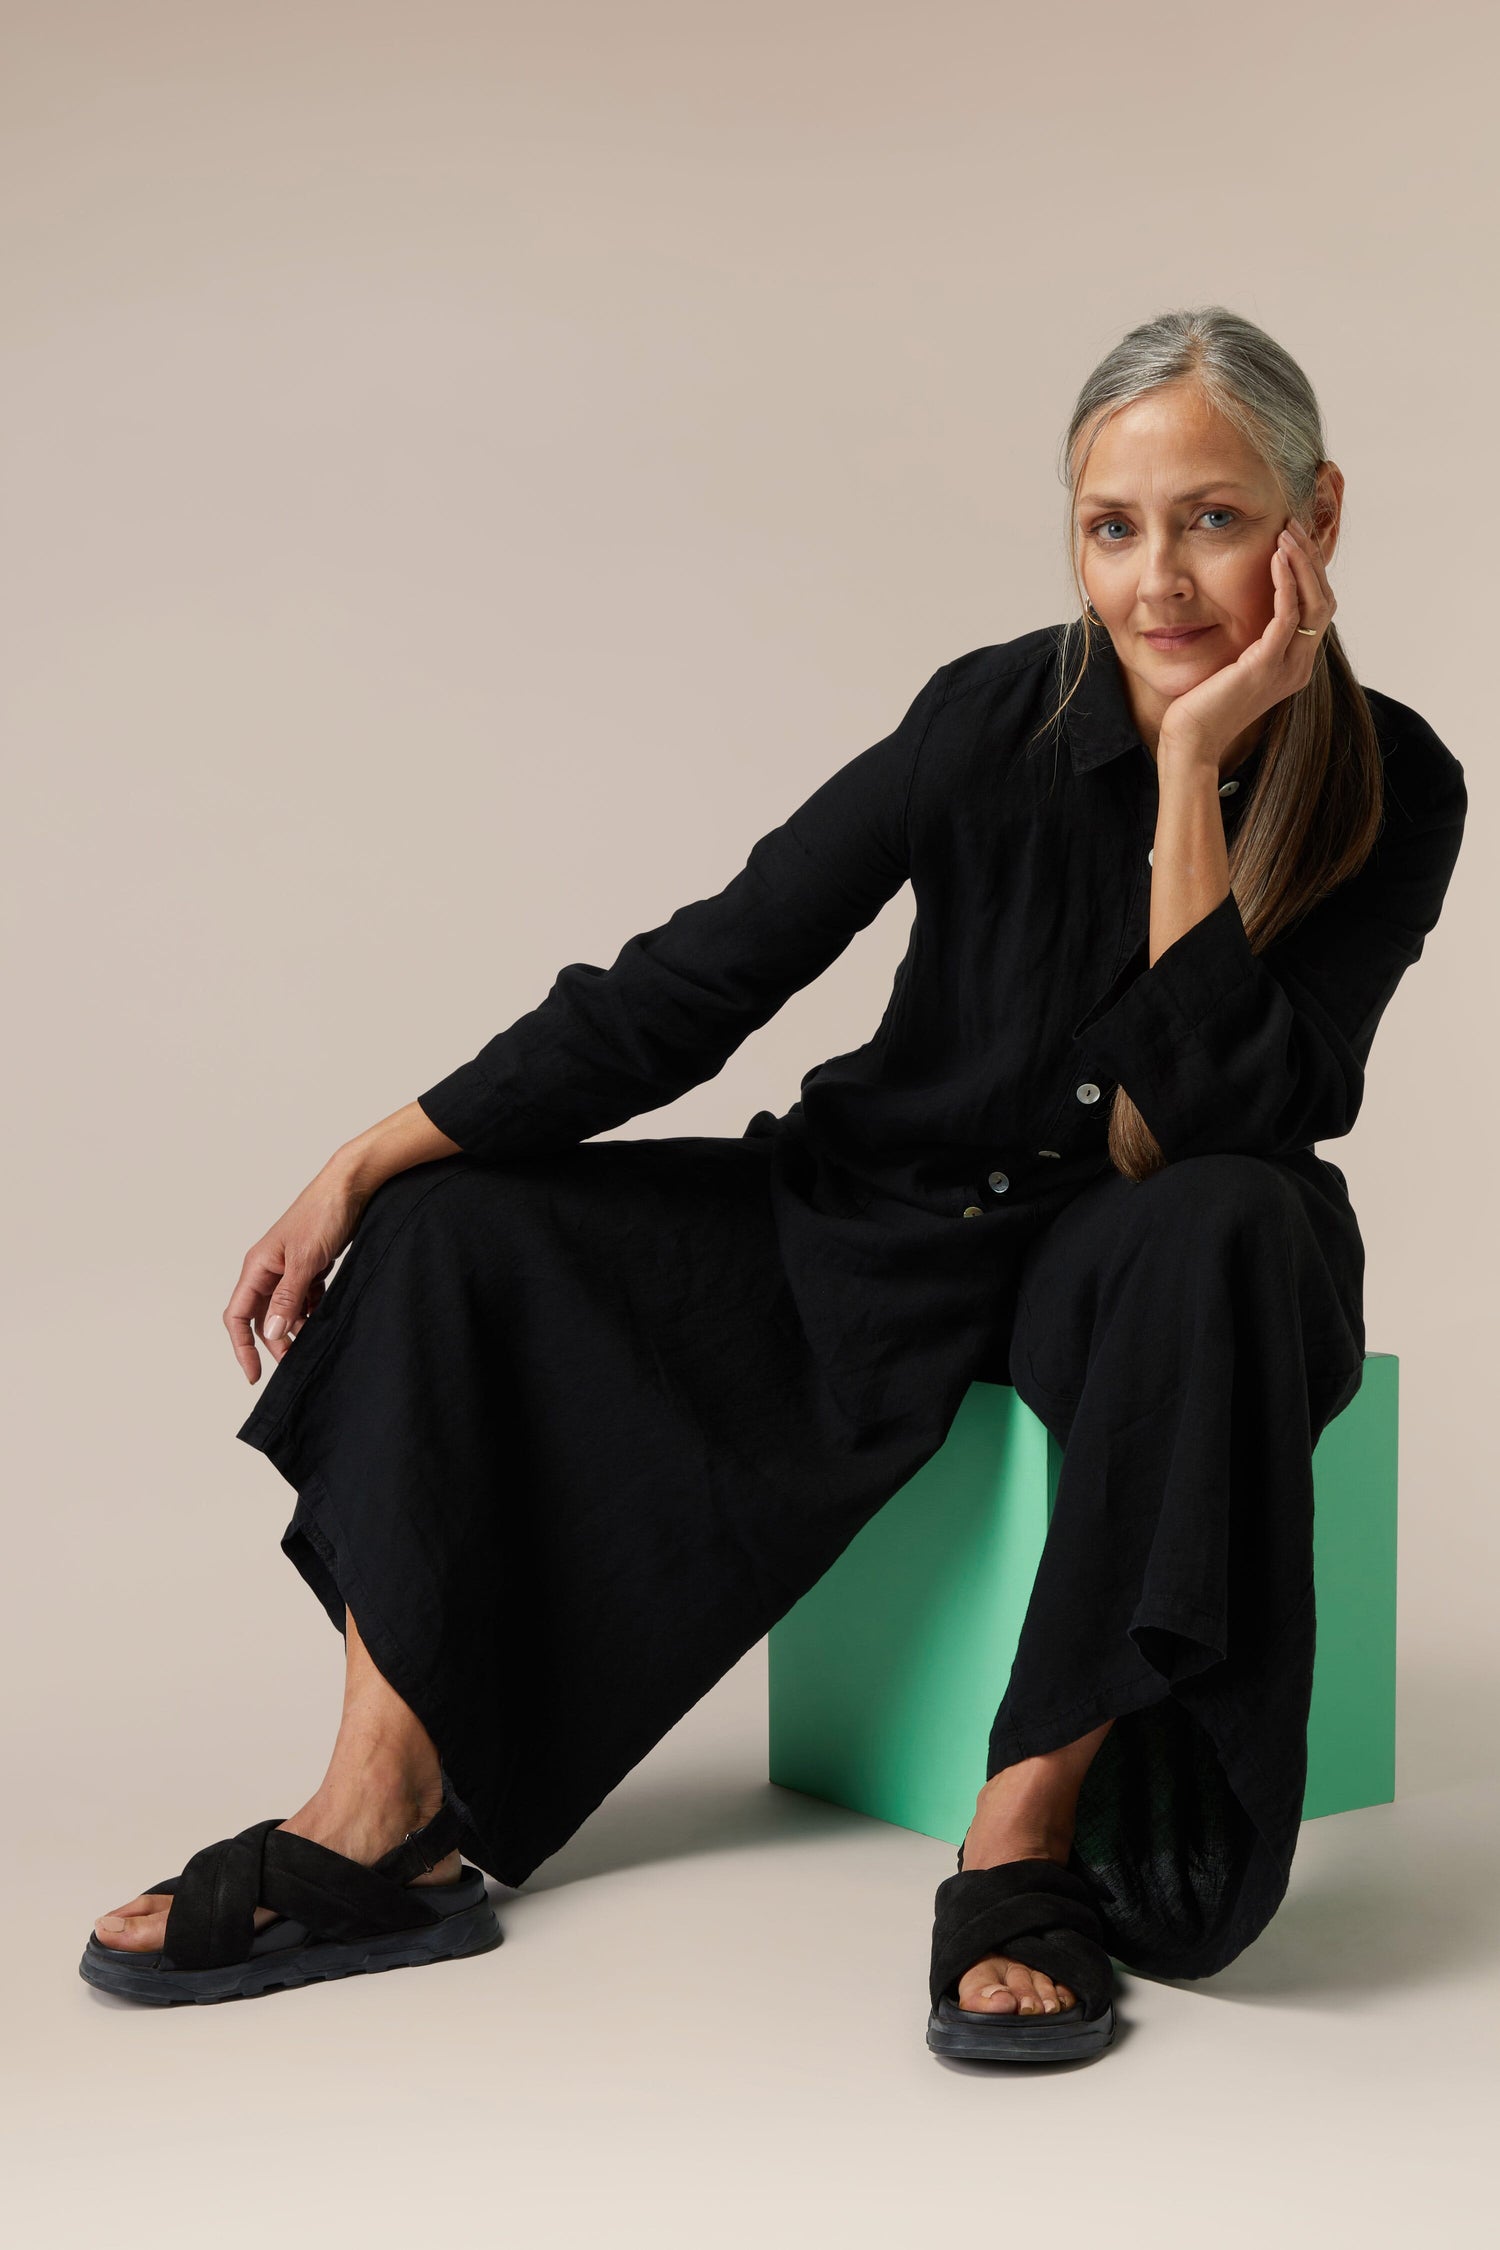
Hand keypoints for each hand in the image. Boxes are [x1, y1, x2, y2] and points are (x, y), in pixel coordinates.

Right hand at [223, 1162, 371, 1383]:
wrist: (351, 1187)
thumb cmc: (323, 1215)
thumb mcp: (304, 1261)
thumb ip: (288, 1298)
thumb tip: (274, 1333)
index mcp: (258, 1267)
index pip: (239, 1315)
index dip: (242, 1347)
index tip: (254, 1374)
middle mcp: (269, 1269)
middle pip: (263, 1317)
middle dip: (276, 1342)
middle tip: (295, 1362)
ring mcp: (290, 1269)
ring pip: (286, 1310)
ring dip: (297, 1328)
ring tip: (315, 1341)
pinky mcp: (310, 1267)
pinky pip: (305, 1300)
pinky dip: (313, 1313)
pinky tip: (325, 1320)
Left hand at [1158, 518, 1336, 770]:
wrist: (1190, 740)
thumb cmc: (1202, 703)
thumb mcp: (1233, 662)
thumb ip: (1249, 638)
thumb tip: (1244, 605)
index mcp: (1295, 663)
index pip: (1318, 606)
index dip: (1310, 570)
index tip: (1294, 539)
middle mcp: (1299, 664)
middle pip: (1323, 599)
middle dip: (1310, 558)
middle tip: (1293, 525)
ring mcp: (1287, 666)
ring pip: (1313, 601)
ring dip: (1302, 562)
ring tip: (1287, 532)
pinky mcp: (1266, 666)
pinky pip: (1287, 614)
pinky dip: (1286, 581)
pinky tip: (1276, 557)